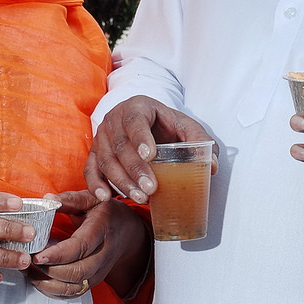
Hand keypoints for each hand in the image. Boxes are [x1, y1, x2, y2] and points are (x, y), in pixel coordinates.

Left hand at [29, 192, 150, 299]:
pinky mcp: (93, 281)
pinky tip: (39, 279)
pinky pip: (72, 293)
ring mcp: (99, 271)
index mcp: (102, 230)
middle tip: (27, 261)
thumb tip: (47, 199)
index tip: (37, 255)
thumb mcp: (92, 199)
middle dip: (49, 271)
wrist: (128, 233)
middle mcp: (103, 255)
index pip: (81, 247)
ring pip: (74, 287)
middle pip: (78, 272)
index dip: (58, 254)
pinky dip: (53, 291)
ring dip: (48, 283)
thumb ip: (70, 199)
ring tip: (29, 270)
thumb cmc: (107, 213)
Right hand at [85, 96, 215, 203]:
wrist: (147, 122)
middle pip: (120, 145)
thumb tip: (212, 167)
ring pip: (106, 159)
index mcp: (138, 106)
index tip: (151, 155)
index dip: (141, 138)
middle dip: (135, 169)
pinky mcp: (94, 152)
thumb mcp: (187, 128)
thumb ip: (201, 143)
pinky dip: (96, 184)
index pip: (136, 120)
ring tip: (140, 198)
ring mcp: (102, 135)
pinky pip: (90, 168)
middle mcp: (115, 118)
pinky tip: (106, 197)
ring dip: (122, 181)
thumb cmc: (167, 126)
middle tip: (151, 189)